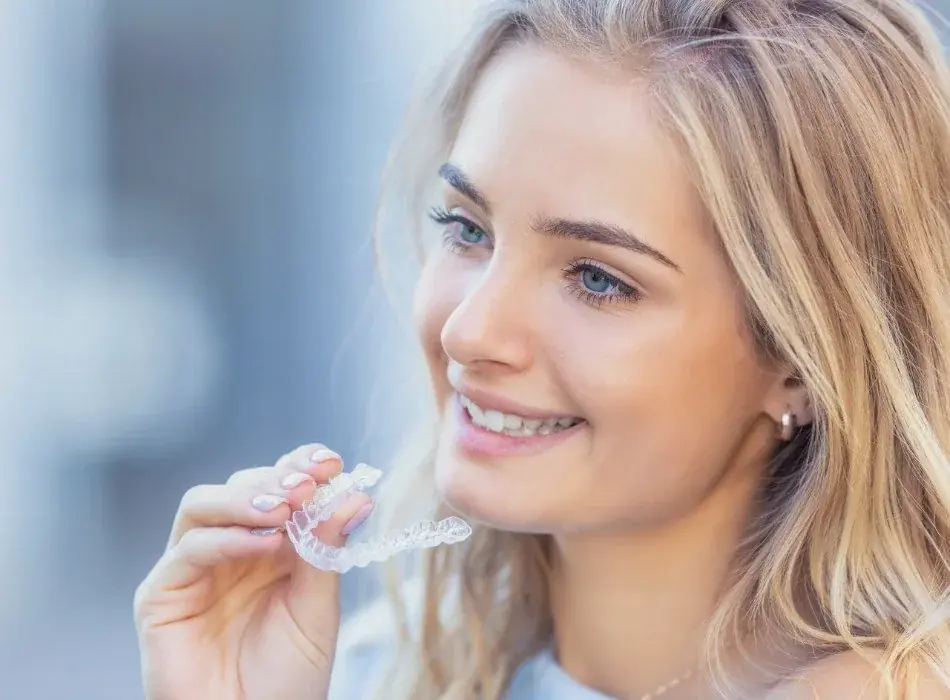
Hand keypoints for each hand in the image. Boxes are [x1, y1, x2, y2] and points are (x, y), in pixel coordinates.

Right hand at [134, 444, 373, 699]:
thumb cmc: (288, 678)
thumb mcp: (318, 608)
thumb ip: (326, 549)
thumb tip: (354, 494)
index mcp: (270, 545)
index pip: (278, 487)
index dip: (300, 466)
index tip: (331, 462)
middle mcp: (230, 549)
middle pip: (240, 485)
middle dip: (276, 478)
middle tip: (308, 483)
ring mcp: (193, 568)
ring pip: (202, 504)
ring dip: (246, 497)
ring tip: (285, 508)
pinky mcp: (161, 595)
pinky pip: (188, 549)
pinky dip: (228, 539)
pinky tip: (266, 544)